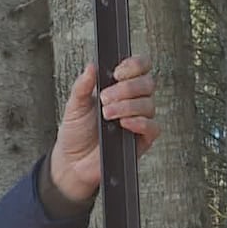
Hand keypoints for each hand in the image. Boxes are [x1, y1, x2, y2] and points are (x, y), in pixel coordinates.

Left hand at [48, 55, 159, 202]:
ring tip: (108, 115)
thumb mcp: (74, 105)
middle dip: (127, 88)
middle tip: (105, 99)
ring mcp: (139, 120)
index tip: (117, 73)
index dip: (134, 65)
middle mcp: (132, 101)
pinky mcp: (142, 139)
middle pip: (147, 83)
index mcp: (118, 87)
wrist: (73, 162)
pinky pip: (153, 127)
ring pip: (149, 104)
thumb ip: (83, 85)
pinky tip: (124, 124)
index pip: (139, 66)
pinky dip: (140, 123)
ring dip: (128, 106)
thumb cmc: (76, 132)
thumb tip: (91, 66)